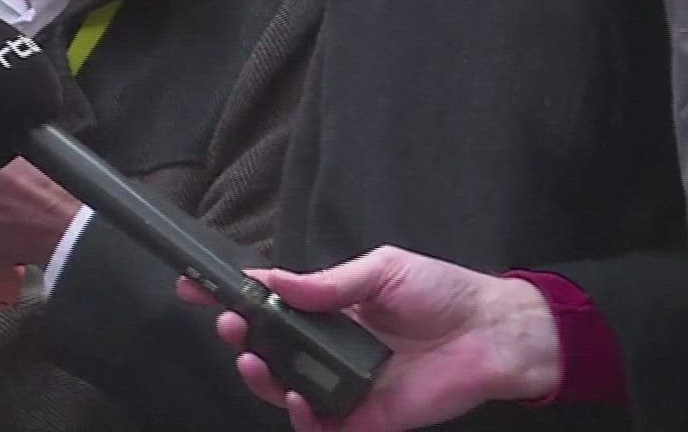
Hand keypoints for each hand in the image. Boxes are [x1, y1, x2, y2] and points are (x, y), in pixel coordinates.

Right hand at [176, 246, 560, 431]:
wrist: (494, 334)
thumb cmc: (442, 293)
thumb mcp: (381, 271)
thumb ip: (328, 283)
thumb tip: (276, 281)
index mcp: (328, 309)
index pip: (269, 303)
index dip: (230, 296)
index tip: (193, 287)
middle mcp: (328, 347)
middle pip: (265, 349)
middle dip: (237, 335)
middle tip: (227, 323)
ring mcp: (342, 384)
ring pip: (282, 389)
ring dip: (258, 376)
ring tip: (249, 357)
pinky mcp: (363, 418)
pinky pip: (320, 425)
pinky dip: (302, 417)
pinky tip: (299, 399)